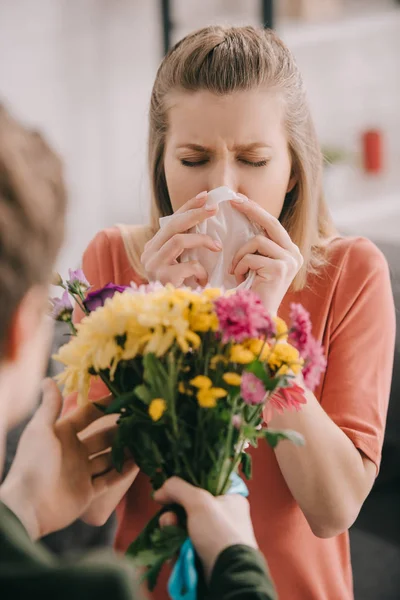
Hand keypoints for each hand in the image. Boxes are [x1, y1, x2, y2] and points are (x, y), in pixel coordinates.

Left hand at [0, 379, 137, 539]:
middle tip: (141, 419)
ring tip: (145, 439)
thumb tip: (48, 379)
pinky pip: (110, 478)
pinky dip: (124, 471)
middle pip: (102, 436)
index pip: (88, 415)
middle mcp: (74, 451)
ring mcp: (82, 472)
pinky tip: (140, 462)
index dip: (104, 406)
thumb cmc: (33, 464)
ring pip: (109, 457)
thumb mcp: (40, 430)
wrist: (28, 507)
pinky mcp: (88, 492)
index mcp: (62, 434)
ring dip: (125, 449)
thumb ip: (49, 406)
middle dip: (119, 428)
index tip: (124, 396)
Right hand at [141, 192, 220, 286]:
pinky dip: (200, 270)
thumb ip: (188, 244)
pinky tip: (203, 279)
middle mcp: (149, 254)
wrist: (175, 315)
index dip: (188, 206)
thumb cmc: (184, 287)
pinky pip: (187, 265)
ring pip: (178, 240)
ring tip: (217, 247)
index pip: (171, 220)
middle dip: (195, 214)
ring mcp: (153, 266)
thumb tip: (208, 216)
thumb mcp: (184, 262)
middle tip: (214, 208)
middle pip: (172, 224)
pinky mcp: (162, 278)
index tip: (206, 196)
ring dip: (202, 240)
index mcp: (153, 247)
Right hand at [154, 477, 257, 580]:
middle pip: (190, 506)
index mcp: (231, 498)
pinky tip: (173, 550)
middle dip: (174, 512)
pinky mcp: (206, 554)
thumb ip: (178, 488)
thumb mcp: (199, 502)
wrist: (228, 575)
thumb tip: (160, 491)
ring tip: (170, 533)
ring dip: (172, 529)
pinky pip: (185, 544)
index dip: (185, 486)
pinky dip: (176, 546)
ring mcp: (215, 536)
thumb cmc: (219, 533)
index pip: (203, 484)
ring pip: (185, 526)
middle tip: (170, 519)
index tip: (170, 491)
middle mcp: (224, 516)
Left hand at [230, 198, 302, 314]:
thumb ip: (255, 245)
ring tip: (235, 271)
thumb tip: (241, 215)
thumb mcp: (254, 264)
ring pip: (257, 241)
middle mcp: (294, 254)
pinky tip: (239, 279)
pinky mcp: (281, 268)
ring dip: (240, 256)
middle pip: (270, 223)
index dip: (255, 210)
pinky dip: (240, 266)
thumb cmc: (250, 293)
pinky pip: (252, 256)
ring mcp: (290, 261)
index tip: (238, 198)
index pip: (272, 224)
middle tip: (233, 200)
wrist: (256, 320)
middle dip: (250, 209)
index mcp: (289, 251)